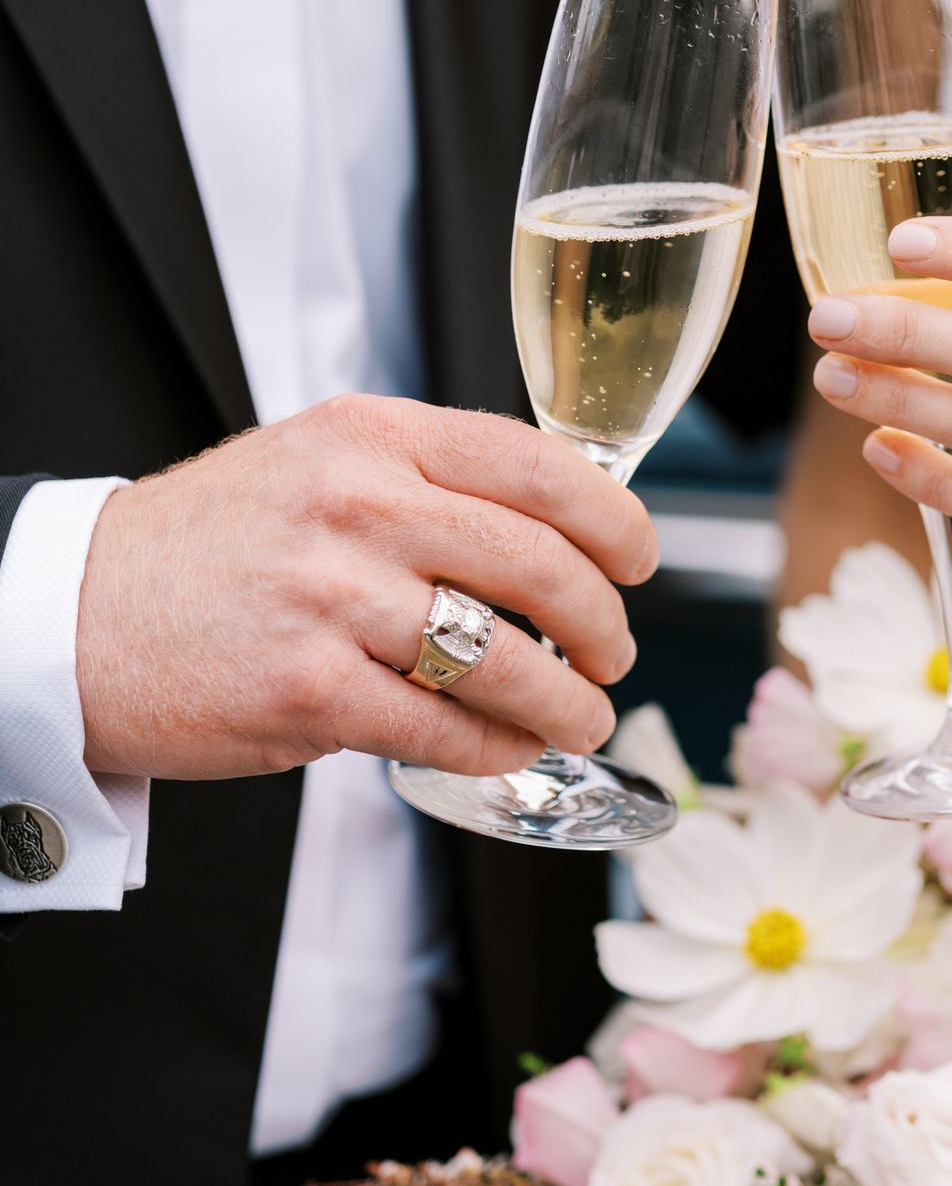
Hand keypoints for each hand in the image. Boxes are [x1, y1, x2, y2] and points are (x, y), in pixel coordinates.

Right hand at [76, 395, 656, 780]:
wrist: (76, 616)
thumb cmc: (214, 545)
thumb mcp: (319, 464)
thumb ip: (428, 479)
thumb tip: (559, 529)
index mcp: (373, 437)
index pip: (541, 465)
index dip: (616, 520)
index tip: (641, 559)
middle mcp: (358, 506)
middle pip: (543, 565)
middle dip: (604, 622)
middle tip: (614, 650)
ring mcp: (333, 600)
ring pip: (508, 659)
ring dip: (566, 701)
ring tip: (579, 714)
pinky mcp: (308, 692)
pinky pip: (445, 728)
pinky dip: (497, 747)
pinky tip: (511, 747)